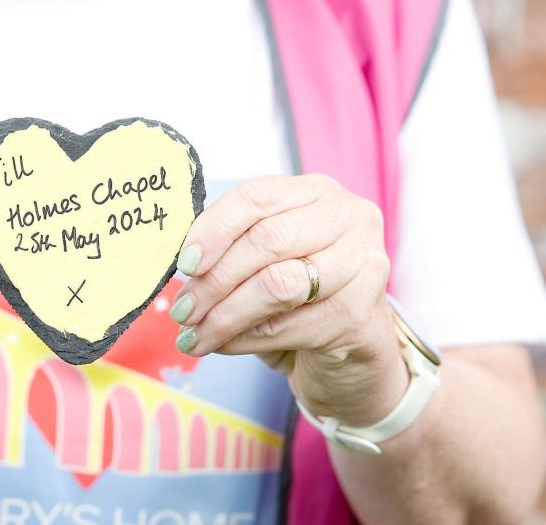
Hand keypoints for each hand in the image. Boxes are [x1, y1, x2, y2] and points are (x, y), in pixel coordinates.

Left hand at [170, 174, 407, 425]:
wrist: (353, 353)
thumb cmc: (302, 297)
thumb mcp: (266, 261)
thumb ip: (232, 249)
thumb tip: (182, 265)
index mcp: (317, 193)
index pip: (257, 197)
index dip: (214, 229)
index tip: (185, 264)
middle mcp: (349, 219)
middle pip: (267, 240)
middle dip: (215, 279)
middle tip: (183, 310)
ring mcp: (363, 265)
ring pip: (278, 284)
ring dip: (225, 314)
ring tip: (194, 334)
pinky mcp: (361, 314)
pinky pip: (289, 326)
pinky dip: (245, 339)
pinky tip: (222, 346)